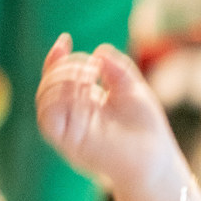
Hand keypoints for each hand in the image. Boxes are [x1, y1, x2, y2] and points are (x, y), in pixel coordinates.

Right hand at [36, 35, 183, 200]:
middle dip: (64, 67)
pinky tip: (85, 94)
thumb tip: (98, 52)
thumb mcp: (132, 90)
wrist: (157, 161)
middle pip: (47, 87)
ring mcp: (70, 132)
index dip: (56, 59)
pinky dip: (61, 100)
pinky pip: (49, 120)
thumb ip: (117, 68)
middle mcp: (72, 118)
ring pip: (43, 100)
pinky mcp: (71, 144)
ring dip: (62, 80)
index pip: (57, 80)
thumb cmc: (147, 130)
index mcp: (83, 105)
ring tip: (89, 77)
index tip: (66, 40)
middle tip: (92, 67)